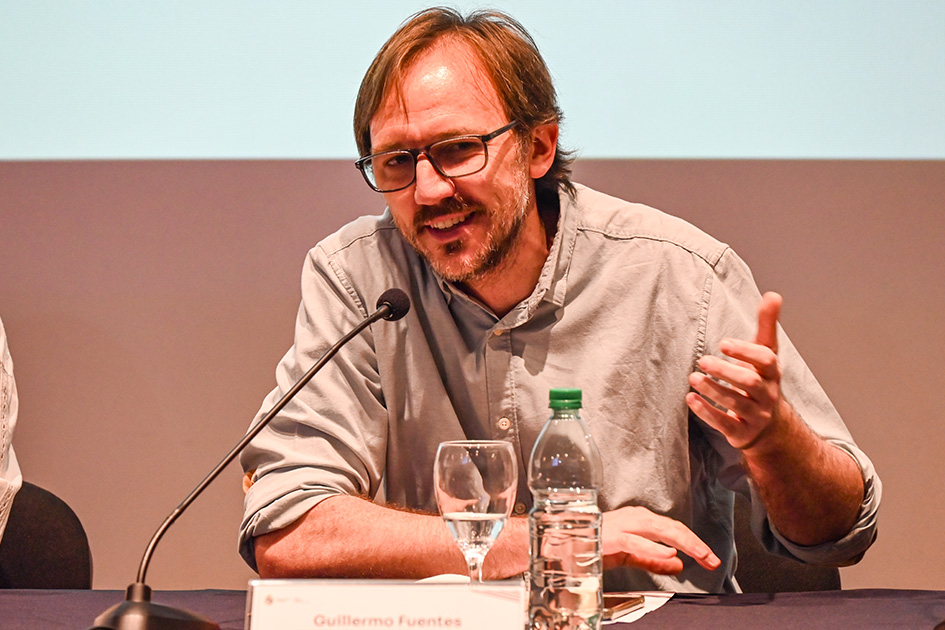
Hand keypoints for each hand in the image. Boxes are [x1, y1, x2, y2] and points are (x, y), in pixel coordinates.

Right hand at [602, 506, 719, 573]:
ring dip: (683, 543)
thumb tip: (677, 563)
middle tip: (712, 558)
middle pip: (672, 527)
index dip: (694, 543)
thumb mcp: (629, 554)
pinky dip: (654, 548)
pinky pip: (636, 542)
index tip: (710, 558)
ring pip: (659, 530)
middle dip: (695, 543)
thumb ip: (652, 558)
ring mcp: (624, 525)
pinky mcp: (612, 536)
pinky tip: (669, 553)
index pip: (673, 529)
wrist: (566, 541)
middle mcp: (635, 518)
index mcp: (639, 520)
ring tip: (699, 554)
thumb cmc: (594, 543)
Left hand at [687, 292, 788, 450]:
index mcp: (772, 373)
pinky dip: (706, 412)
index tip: (723, 343)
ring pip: (736, 404)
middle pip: (749, 383)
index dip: (745, 351)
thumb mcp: (766, 354)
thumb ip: (766, 326)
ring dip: (713, 390)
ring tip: (693, 378)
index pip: (765, 360)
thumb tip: (773, 295)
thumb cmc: (762, 382)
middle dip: (725, 371)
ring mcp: (756, 416)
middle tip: (702, 361)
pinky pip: (725, 424)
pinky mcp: (741, 433)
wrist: (771, 428)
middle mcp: (767, 395)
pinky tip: (690, 398)